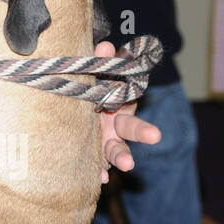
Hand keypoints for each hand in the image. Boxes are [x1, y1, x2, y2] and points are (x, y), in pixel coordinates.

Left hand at [93, 40, 159, 181]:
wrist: (69, 104)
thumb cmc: (87, 88)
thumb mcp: (95, 74)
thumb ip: (101, 61)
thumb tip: (105, 45)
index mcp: (119, 102)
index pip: (132, 105)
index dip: (142, 121)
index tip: (154, 134)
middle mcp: (115, 123)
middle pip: (131, 128)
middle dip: (143, 133)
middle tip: (154, 137)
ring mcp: (104, 140)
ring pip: (116, 149)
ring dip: (122, 157)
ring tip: (127, 164)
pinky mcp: (91, 152)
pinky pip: (97, 163)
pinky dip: (99, 171)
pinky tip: (100, 178)